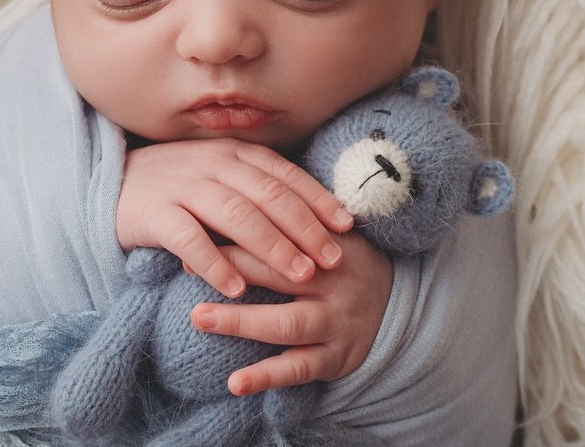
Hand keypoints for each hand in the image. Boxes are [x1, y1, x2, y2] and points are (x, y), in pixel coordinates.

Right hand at [117, 138, 354, 298]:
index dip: (318, 199)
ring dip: (271, 245)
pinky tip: (236, 288)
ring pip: (236, 214)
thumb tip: (314, 213)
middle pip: (267, 194)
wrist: (111, 185)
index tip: (347, 226)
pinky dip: (215, 263)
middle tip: (331, 258)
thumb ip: (258, 187)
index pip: (284, 174)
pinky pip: (189, 239)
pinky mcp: (154, 213)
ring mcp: (182, 186)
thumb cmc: (178, 186)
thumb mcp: (221, 175)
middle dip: (304, 227)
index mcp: (234, 153)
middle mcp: (212, 164)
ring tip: (298, 273)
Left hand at [189, 232, 392, 395]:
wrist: (398, 304)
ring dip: (241, 322)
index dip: (241, 228)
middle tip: (185, 264)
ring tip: (199, 318)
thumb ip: (289, 220)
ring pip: (287, 323)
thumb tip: (229, 202)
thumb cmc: (346, 262)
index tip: (200, 224)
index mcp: (329, 244)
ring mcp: (336, 323)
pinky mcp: (335, 358)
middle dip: (233, 267)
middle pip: (280, 271)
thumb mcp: (327, 232)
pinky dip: (267, 376)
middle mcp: (334, 283)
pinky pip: (299, 368)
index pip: (281, 231)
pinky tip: (236, 382)